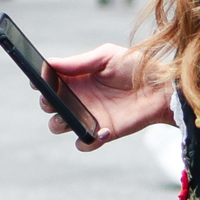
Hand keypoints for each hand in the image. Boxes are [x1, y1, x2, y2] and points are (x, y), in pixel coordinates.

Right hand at [43, 42, 172, 150]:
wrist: (161, 88)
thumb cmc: (135, 67)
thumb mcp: (107, 56)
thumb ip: (79, 61)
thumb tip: (50, 63)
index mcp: (76, 77)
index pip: (48, 81)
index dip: (38, 81)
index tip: (37, 80)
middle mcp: (78, 97)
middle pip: (48, 105)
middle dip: (46, 102)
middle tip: (54, 99)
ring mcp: (88, 116)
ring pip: (59, 125)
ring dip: (60, 122)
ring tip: (72, 116)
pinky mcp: (102, 132)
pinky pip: (84, 143)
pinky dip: (86, 141)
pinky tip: (102, 130)